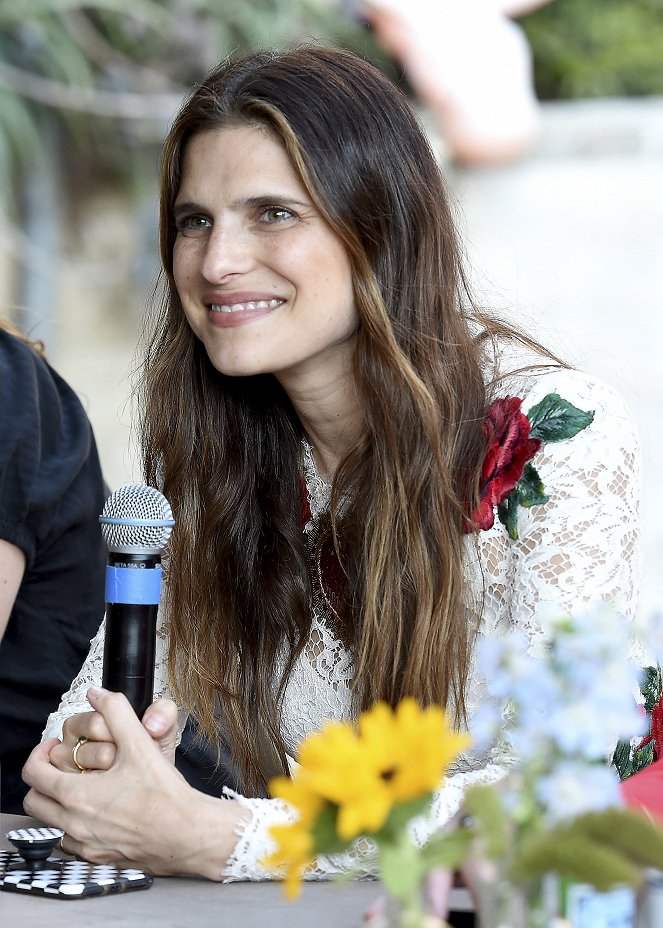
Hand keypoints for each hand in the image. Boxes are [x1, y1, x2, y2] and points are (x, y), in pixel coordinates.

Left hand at [23, 687, 246, 877]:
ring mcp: (85, 844)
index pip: (33, 773)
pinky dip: (74, 826)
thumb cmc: (164, 795)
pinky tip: (97, 813)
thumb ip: (116, 711)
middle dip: (43, 780)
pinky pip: (71, 843)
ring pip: (50, 823)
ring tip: (81, 788)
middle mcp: (74, 823)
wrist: (186, 833)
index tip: (53, 748)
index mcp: (77, 794)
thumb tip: (98, 695)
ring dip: (57, 804)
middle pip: (34, 801)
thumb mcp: (140, 743)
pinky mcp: (99, 858)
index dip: (39, 754)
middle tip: (62, 766)